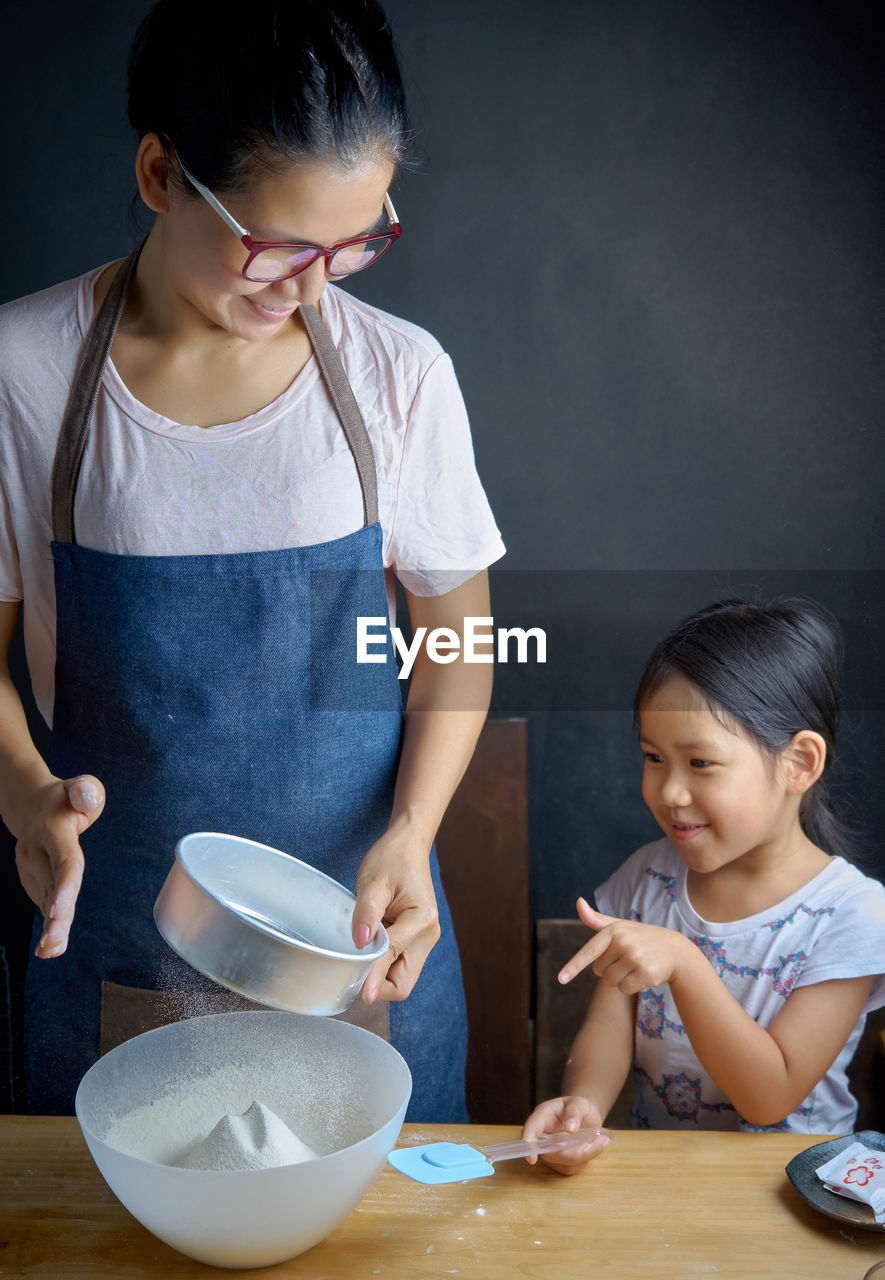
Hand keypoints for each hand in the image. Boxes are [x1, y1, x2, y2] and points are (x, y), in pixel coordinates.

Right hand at [12, 774, 104, 957]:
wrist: (32, 806)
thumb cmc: (66, 798)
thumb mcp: (82, 787)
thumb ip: (88, 790)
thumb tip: (87, 797)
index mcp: (52, 830)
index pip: (63, 860)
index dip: (63, 885)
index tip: (58, 910)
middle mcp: (36, 851)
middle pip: (52, 887)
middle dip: (54, 917)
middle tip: (54, 944)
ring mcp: (30, 866)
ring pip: (45, 900)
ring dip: (52, 927)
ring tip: (54, 951)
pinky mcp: (32, 879)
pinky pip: (44, 902)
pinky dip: (50, 924)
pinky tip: (52, 947)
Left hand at [351, 823, 440, 1003]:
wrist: (407, 845)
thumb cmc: (392, 858)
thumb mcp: (373, 882)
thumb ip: (367, 913)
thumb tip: (359, 945)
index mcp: (422, 920)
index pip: (392, 959)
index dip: (371, 977)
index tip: (353, 990)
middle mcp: (428, 935)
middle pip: (403, 983)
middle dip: (377, 985)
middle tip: (348, 973)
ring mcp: (423, 940)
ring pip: (401, 978)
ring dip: (378, 975)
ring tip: (357, 955)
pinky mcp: (415, 940)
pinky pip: (398, 965)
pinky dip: (381, 966)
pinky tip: (366, 949)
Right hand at [521, 1096, 605, 1174]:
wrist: (586, 1116)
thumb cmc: (579, 1106)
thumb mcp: (579, 1102)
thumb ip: (574, 1111)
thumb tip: (570, 1128)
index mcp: (542, 1117)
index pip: (531, 1130)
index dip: (529, 1144)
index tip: (532, 1159)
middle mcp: (543, 1137)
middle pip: (549, 1153)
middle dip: (572, 1152)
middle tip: (594, 1143)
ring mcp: (552, 1152)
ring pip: (563, 1163)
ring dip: (584, 1155)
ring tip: (601, 1139)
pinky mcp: (562, 1162)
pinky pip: (573, 1167)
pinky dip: (588, 1158)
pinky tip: (596, 1145)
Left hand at [558, 898, 690, 993]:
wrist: (675, 950)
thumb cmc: (641, 938)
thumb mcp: (620, 926)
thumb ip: (596, 919)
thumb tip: (578, 901)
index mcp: (614, 930)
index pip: (589, 951)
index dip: (573, 966)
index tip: (561, 979)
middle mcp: (624, 943)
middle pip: (599, 971)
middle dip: (610, 968)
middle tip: (628, 958)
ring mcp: (636, 958)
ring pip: (610, 982)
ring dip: (619, 979)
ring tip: (635, 966)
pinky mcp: (646, 974)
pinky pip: (624, 989)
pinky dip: (630, 986)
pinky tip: (643, 975)